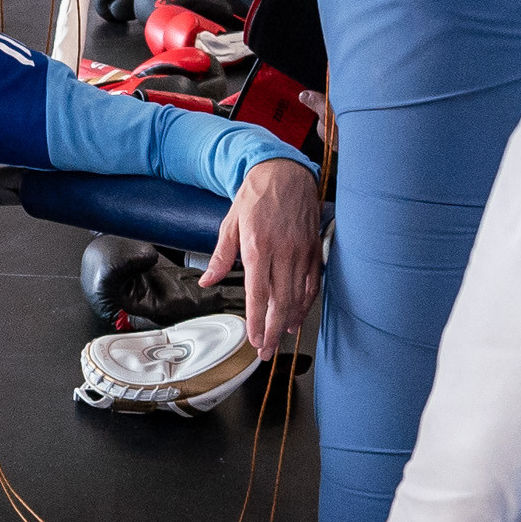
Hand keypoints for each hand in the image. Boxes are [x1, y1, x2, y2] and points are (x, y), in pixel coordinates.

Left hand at [196, 157, 325, 355]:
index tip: (254, 340)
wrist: (285, 171)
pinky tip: (297, 315)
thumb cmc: (256, 196)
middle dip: (272, 331)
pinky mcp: (313, 248)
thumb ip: (221, 256)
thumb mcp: (230, 223)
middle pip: (280, 302)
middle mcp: (282, 252)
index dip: (257, 321)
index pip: (258, 294)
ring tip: (278, 338)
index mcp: (258, 246)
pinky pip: (313, 282)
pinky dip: (306, 303)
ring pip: (298, 296)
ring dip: (289, 321)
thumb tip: (207, 281)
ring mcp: (301, 251)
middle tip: (265, 351)